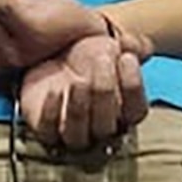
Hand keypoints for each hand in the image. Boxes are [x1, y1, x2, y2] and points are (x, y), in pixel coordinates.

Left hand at [17, 30, 146, 149]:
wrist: (54, 53)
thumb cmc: (89, 54)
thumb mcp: (112, 44)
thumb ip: (132, 46)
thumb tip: (134, 45)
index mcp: (123, 111)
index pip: (136, 112)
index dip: (133, 87)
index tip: (126, 57)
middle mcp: (99, 128)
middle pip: (106, 127)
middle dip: (105, 93)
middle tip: (101, 61)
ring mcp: (71, 132)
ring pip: (78, 137)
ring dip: (79, 109)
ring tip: (77, 81)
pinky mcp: (44, 130)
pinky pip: (48, 133)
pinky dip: (51, 114)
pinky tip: (54, 90)